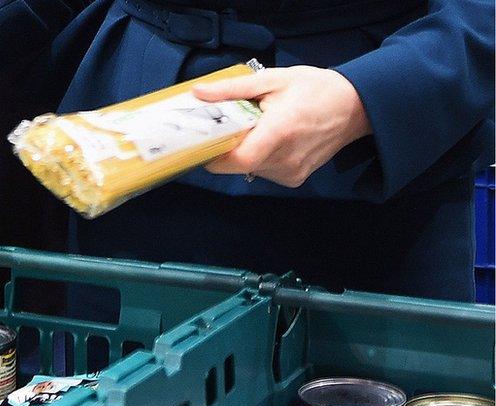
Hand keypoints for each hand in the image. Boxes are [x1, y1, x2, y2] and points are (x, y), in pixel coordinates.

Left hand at [192, 66, 371, 187]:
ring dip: (245, 152)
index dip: (215, 155)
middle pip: (239, 165)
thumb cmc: (315, 89)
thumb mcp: (272, 80)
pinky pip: (264, 172)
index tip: (206, 141)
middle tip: (233, 126)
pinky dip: (260, 157)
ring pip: (250, 169)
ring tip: (260, 129)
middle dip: (228, 148)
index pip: (237, 159)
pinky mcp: (295, 179)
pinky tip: (273, 140)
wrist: (355, 106)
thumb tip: (198, 93)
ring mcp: (292, 172)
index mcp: (280, 131)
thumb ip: (232, 89)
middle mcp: (286, 158)